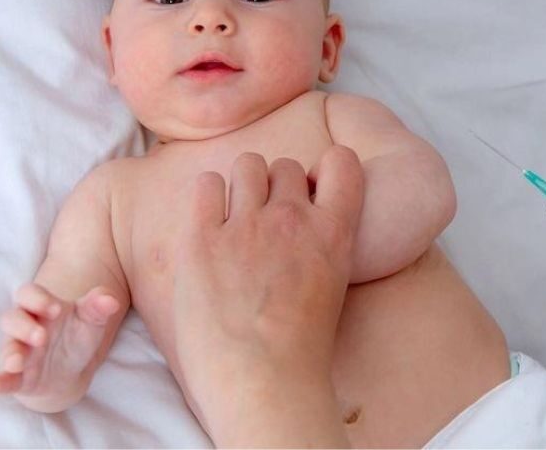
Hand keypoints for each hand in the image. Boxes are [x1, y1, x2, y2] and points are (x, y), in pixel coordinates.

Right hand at [0, 283, 120, 411]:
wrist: (71, 372)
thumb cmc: (76, 337)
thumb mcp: (91, 320)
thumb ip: (98, 307)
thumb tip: (110, 300)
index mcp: (42, 308)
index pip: (28, 294)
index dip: (38, 299)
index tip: (57, 309)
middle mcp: (25, 328)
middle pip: (13, 319)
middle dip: (24, 326)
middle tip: (42, 336)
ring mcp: (19, 352)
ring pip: (8, 348)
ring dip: (11, 353)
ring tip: (17, 362)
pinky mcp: (18, 379)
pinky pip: (4, 379)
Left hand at [172, 146, 363, 447]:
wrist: (262, 383)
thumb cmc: (299, 348)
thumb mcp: (333, 283)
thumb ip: (321, 243)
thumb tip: (306, 221)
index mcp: (334, 232)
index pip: (342, 162)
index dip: (327, 168)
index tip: (314, 187)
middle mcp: (293, 219)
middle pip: (285, 166)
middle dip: (276, 185)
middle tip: (265, 218)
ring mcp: (246, 226)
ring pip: (247, 165)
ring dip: (242, 184)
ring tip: (235, 218)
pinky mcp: (202, 238)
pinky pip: (205, 185)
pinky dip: (207, 196)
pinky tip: (209, 223)